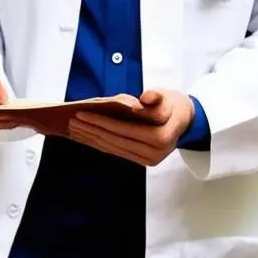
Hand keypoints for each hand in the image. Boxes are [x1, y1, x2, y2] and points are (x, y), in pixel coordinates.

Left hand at [67, 88, 195, 165]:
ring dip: (92, 138)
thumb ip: (156, 97)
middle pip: (116, 141)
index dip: (101, 121)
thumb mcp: (167, 96)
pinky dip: (101, 144)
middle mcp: (155, 153)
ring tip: (75, 128)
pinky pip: (117, 151)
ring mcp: (149, 160)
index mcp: (161, 137)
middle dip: (92, 130)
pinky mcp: (143, 161)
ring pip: (114, 148)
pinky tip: (88, 137)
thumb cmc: (173, 105)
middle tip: (72, 120)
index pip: (124, 129)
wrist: (185, 120)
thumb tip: (145, 98)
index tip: (82, 114)